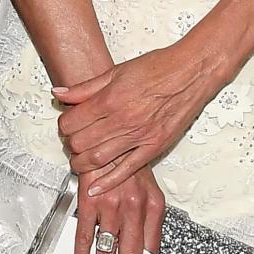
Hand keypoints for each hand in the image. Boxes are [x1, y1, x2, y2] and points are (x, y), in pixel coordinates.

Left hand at [54, 44, 215, 194]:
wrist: (193, 70)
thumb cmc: (160, 67)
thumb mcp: (118, 71)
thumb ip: (86, 86)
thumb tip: (60, 93)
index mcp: (110, 98)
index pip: (71, 122)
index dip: (64, 125)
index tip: (67, 124)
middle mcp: (122, 119)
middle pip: (81, 143)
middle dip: (71, 144)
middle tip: (74, 140)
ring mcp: (139, 135)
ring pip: (97, 160)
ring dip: (82, 164)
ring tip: (81, 159)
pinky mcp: (154, 146)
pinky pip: (127, 170)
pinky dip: (108, 181)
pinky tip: (97, 186)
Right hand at [73, 166, 164, 253]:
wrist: (109, 140)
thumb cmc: (129, 166)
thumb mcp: (150, 189)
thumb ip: (150, 221)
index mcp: (153, 206)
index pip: (151, 249)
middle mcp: (135, 208)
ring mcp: (111, 205)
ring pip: (107, 250)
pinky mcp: (90, 201)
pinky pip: (84, 236)